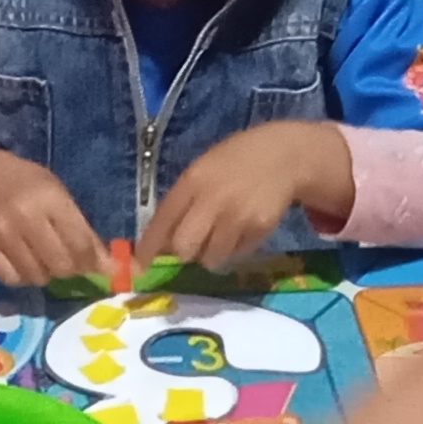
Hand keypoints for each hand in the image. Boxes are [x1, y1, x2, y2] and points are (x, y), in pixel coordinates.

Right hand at [0, 149, 111, 292]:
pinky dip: (23, 277)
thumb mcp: (62, 198)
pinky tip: (26, 264)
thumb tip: (112, 269)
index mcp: (50, 199)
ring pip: (36, 276)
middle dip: (72, 270)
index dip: (95, 263)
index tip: (102, 269)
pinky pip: (11, 278)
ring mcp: (1, 232)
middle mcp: (24, 216)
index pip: (80, 244)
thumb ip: (85, 233)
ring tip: (47, 261)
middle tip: (72, 264)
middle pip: (59, 265)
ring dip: (47, 274)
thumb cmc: (33, 188)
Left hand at [146, 122, 346, 271]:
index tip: (139, 266)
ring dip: (211, 253)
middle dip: (185, 251)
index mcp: (193, 180)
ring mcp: (237, 216)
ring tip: (222, 233)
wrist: (283, 156)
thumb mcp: (203, 170)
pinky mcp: (258, 229)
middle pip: (184, 247)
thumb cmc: (236, 162)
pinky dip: (235, 249)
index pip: (163, 220)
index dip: (148, 247)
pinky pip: (237, 254)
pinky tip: (242, 228)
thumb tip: (161, 241)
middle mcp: (212, 199)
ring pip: (211, 257)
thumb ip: (182, 201)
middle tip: (193, 243)